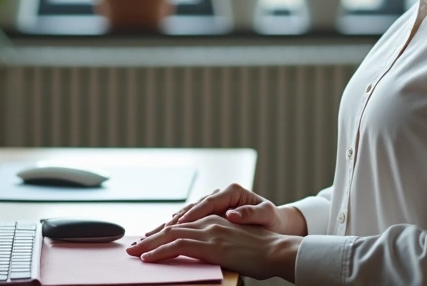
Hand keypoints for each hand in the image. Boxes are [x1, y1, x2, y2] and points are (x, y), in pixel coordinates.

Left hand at [127, 215, 301, 281]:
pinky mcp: (210, 245)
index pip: (183, 226)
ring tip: (133, 253)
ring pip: (170, 236)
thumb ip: (220, 246)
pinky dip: (159, 252)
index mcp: (215, 222)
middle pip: (172, 229)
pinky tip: (147, 258)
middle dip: (150, 238)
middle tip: (132, 247)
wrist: (278, 250)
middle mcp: (209, 223)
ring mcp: (209, 233)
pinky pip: (178, 247)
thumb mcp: (237, 245)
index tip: (149, 241)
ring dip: (148, 245)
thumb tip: (210, 254)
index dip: (163, 234)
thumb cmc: (263, 252)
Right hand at [144, 183, 305, 236]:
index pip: (207, 203)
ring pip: (186, 214)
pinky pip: (189, 220)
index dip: (192, 214)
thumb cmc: (272, 220)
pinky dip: (175, 227)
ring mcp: (213, 203)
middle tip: (154, 232)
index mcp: (231, 192)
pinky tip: (161, 234)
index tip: (178, 224)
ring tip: (151, 234)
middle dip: (172, 221)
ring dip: (169, 225)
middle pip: (191, 207)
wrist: (275, 222)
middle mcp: (219, 195)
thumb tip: (232, 214)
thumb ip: (250, 213)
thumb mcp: (265, 215)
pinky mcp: (210, 213)